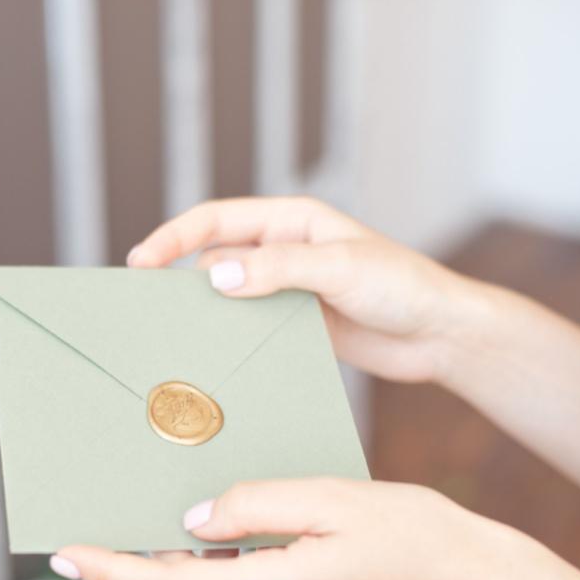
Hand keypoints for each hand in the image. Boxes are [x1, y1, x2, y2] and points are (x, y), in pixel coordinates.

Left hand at [53, 478, 528, 579]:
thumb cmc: (416, 534)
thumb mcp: (332, 497)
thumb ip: (255, 504)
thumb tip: (193, 519)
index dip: (112, 570)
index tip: (66, 553)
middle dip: (135, 563)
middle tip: (96, 522)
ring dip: (176, 564)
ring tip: (148, 518)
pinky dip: (217, 570)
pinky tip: (215, 535)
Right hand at [126, 197, 484, 382]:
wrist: (439, 334)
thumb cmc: (402, 286)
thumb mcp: (340, 269)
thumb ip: (278, 270)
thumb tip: (215, 277)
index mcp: (290, 222)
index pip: (216, 222)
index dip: (173, 238)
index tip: (140, 263)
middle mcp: (283, 251)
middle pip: (214, 260)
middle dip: (180, 280)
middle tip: (148, 311)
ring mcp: (288, 290)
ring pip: (229, 297)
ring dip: (207, 314)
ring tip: (176, 339)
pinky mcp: (297, 324)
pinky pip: (251, 328)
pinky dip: (232, 339)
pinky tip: (218, 358)